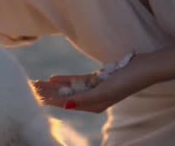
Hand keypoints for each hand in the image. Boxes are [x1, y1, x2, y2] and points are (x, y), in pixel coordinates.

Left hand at [34, 60, 151, 112]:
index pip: (65, 104)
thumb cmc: (126, 81)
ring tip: (37, 84)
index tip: (34, 96)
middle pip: (65, 97)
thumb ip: (85, 98)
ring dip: (53, 87)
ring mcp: (95, 89)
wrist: (144, 68)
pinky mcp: (98, 79)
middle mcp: (92, 100)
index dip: (49, 100)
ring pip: (69, 89)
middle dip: (47, 94)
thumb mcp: (104, 91)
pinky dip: (65, 80)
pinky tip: (53, 79)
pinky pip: (77, 81)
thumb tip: (66, 106)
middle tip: (30, 88)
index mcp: (93, 106)